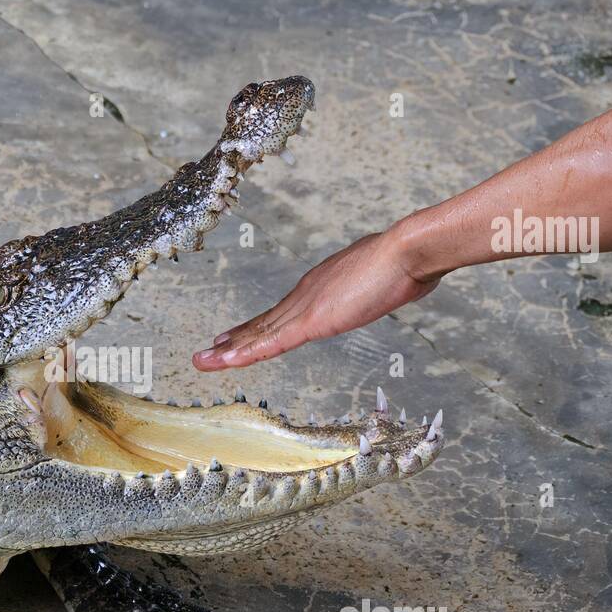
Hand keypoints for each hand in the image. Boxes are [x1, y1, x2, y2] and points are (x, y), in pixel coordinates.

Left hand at [192, 230, 440, 370]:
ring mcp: (306, 307)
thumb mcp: (387, 281)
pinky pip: (271, 342)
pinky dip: (246, 353)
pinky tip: (225, 361)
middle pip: (262, 324)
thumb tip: (397, 285)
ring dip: (228, 350)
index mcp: (321, 287)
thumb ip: (381, 287)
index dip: (257, 328)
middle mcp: (305, 295)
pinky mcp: (312, 320)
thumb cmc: (406, 262)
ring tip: (202, 360)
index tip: (236, 336)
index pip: (282, 314)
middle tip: (208, 351)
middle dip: (234, 340)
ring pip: (258, 334)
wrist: (408, 251)